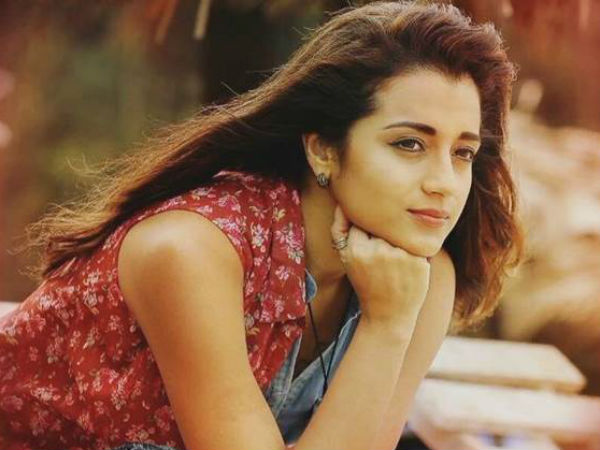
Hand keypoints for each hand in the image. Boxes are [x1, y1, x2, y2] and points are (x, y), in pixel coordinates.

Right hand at [330, 204, 430, 328]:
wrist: (388, 315)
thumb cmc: (366, 282)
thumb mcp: (345, 258)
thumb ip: (339, 229)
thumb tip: (343, 203)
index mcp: (356, 249)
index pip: (363, 221)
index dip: (367, 232)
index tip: (370, 245)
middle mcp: (377, 250)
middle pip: (382, 225)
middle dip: (383, 236)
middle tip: (383, 259)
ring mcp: (399, 255)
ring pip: (399, 233)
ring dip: (399, 242)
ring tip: (395, 264)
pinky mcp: (418, 261)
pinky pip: (416, 242)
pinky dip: (413, 251)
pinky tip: (407, 268)